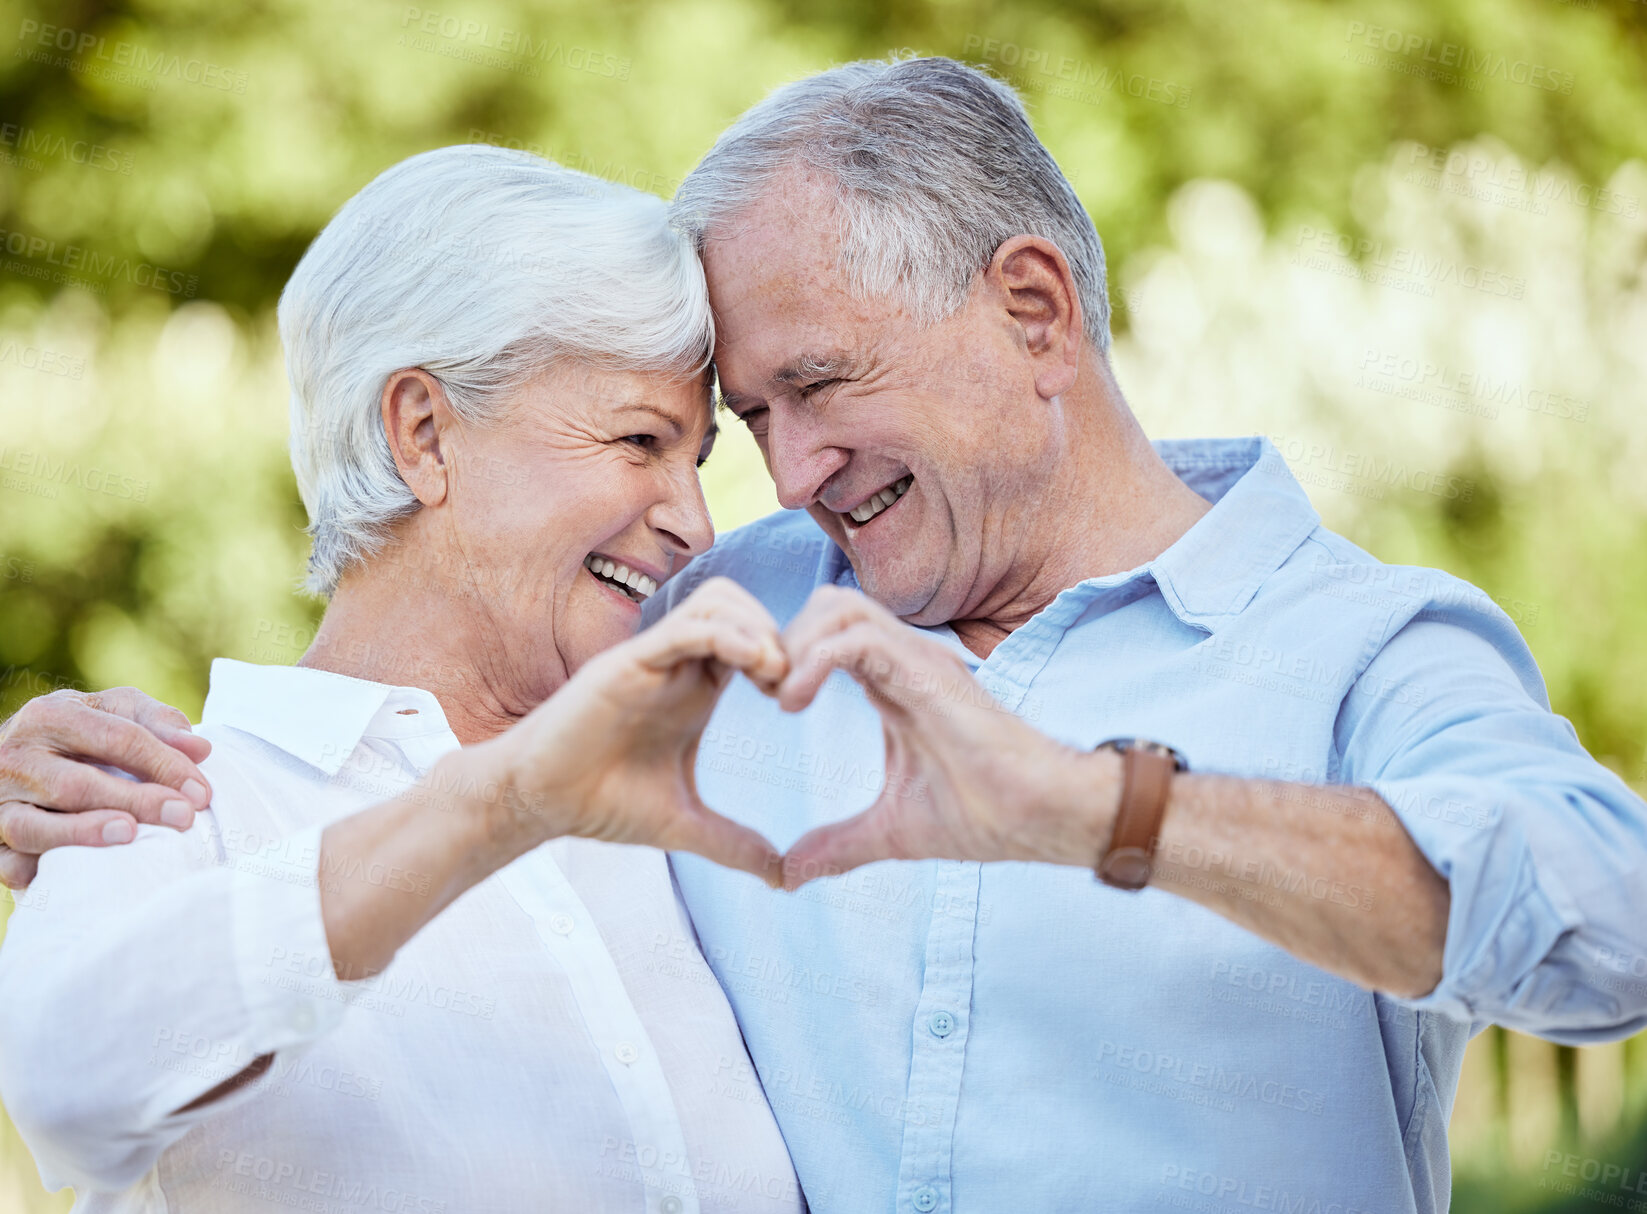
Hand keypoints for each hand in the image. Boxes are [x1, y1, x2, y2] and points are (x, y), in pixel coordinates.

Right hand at [0, 688, 213, 888]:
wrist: (18, 753)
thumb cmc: (82, 732)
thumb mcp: (116, 711)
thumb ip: (158, 722)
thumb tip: (199, 748)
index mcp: (51, 715)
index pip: (116, 738)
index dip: (164, 764)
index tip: (201, 792)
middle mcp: (15, 756)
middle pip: (76, 785)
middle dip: (135, 801)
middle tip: (183, 817)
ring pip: (33, 826)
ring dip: (83, 834)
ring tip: (129, 836)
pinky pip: (8, 863)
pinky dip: (40, 870)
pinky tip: (80, 872)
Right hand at [464, 577, 789, 884]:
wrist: (537, 804)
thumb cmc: (600, 803)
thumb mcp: (683, 826)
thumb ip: (734, 845)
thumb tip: (783, 880)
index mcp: (694, 688)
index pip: (752, 638)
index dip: (785, 657)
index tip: (797, 699)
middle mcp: (676, 665)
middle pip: (740, 606)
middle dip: (778, 632)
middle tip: (791, 681)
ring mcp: (652, 659)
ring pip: (717, 602)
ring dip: (756, 626)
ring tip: (773, 672)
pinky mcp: (627, 663)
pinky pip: (683, 628)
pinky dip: (725, 633)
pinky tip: (752, 662)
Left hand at [773, 586, 1118, 887]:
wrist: (1044, 816)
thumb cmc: (987, 815)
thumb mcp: (892, 832)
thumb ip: (840, 844)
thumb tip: (789, 875)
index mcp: (896, 683)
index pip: (829, 633)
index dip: (788, 657)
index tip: (768, 705)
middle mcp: (906, 659)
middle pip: (828, 604)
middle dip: (784, 639)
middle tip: (765, 694)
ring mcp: (920, 659)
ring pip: (839, 606)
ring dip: (795, 644)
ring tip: (779, 698)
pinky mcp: (930, 673)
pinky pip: (858, 638)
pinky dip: (814, 660)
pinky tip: (795, 704)